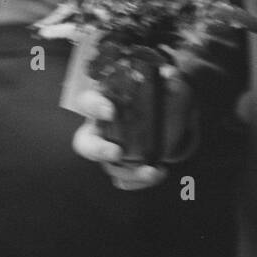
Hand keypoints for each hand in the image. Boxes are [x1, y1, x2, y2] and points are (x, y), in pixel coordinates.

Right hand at [71, 66, 196, 190]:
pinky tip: (158, 173)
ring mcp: (110, 151)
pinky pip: (123, 180)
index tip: (111, 110)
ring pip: (108, 167)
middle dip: (98, 149)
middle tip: (117, 152)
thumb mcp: (167, 85)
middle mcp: (101, 129)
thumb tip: (172, 75)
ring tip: (153, 171)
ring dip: (129, 173)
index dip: (95, 106)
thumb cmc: (159, 96)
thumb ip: (170, 81)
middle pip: (84, 143)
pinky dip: (139, 181)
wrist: (172, 118)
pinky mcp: (122, 167)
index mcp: (105, 103)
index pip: (87, 102)